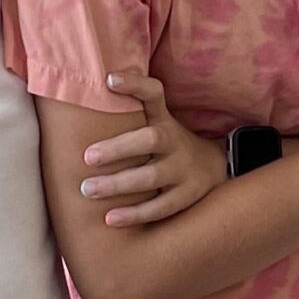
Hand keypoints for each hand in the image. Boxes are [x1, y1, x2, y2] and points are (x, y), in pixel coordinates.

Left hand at [80, 73, 223, 226]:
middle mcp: (174, 141)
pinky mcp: (187, 195)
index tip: (109, 80)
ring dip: (119, 184)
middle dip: (118, 148)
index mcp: (163, 120)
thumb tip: (85, 93)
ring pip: (152, 176)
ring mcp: (183, 169)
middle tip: (86, 157)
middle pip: (151, 139)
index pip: (154, 94)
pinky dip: (135, 213)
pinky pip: (161, 207)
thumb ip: (127, 112)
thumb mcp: (155, 122)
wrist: (213, 168)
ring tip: (88, 190)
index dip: (135, 85)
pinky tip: (110, 218)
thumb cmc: (166, 144)